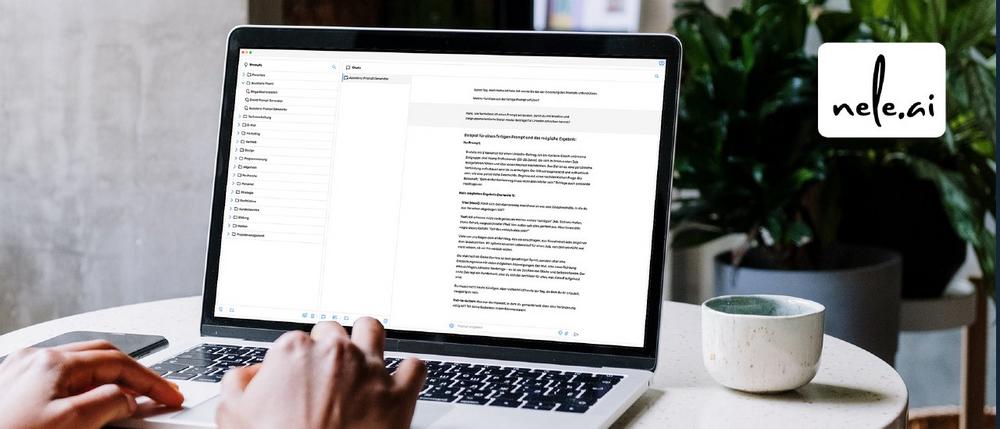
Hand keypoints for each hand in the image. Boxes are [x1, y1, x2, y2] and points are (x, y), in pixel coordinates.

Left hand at [0, 340, 184, 428]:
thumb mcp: (70, 425)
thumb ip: (107, 403)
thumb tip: (128, 397)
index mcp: (52, 363)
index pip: (117, 363)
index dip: (150, 381)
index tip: (171, 396)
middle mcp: (36, 361)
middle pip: (101, 357)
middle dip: (134, 374)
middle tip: (158, 395)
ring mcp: (22, 374)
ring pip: (81, 368)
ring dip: (111, 380)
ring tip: (131, 400)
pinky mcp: (13, 391)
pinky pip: (62, 381)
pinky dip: (87, 389)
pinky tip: (93, 404)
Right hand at [217, 318, 425, 428]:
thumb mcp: (233, 415)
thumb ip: (238, 383)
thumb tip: (249, 374)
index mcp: (294, 351)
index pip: (296, 339)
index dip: (295, 359)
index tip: (297, 375)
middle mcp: (335, 353)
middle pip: (333, 332)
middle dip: (329, 348)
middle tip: (326, 373)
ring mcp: (369, 370)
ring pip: (373, 331)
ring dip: (368, 340)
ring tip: (363, 356)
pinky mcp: (398, 394)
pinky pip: (414, 368)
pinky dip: (409, 372)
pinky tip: (400, 380)